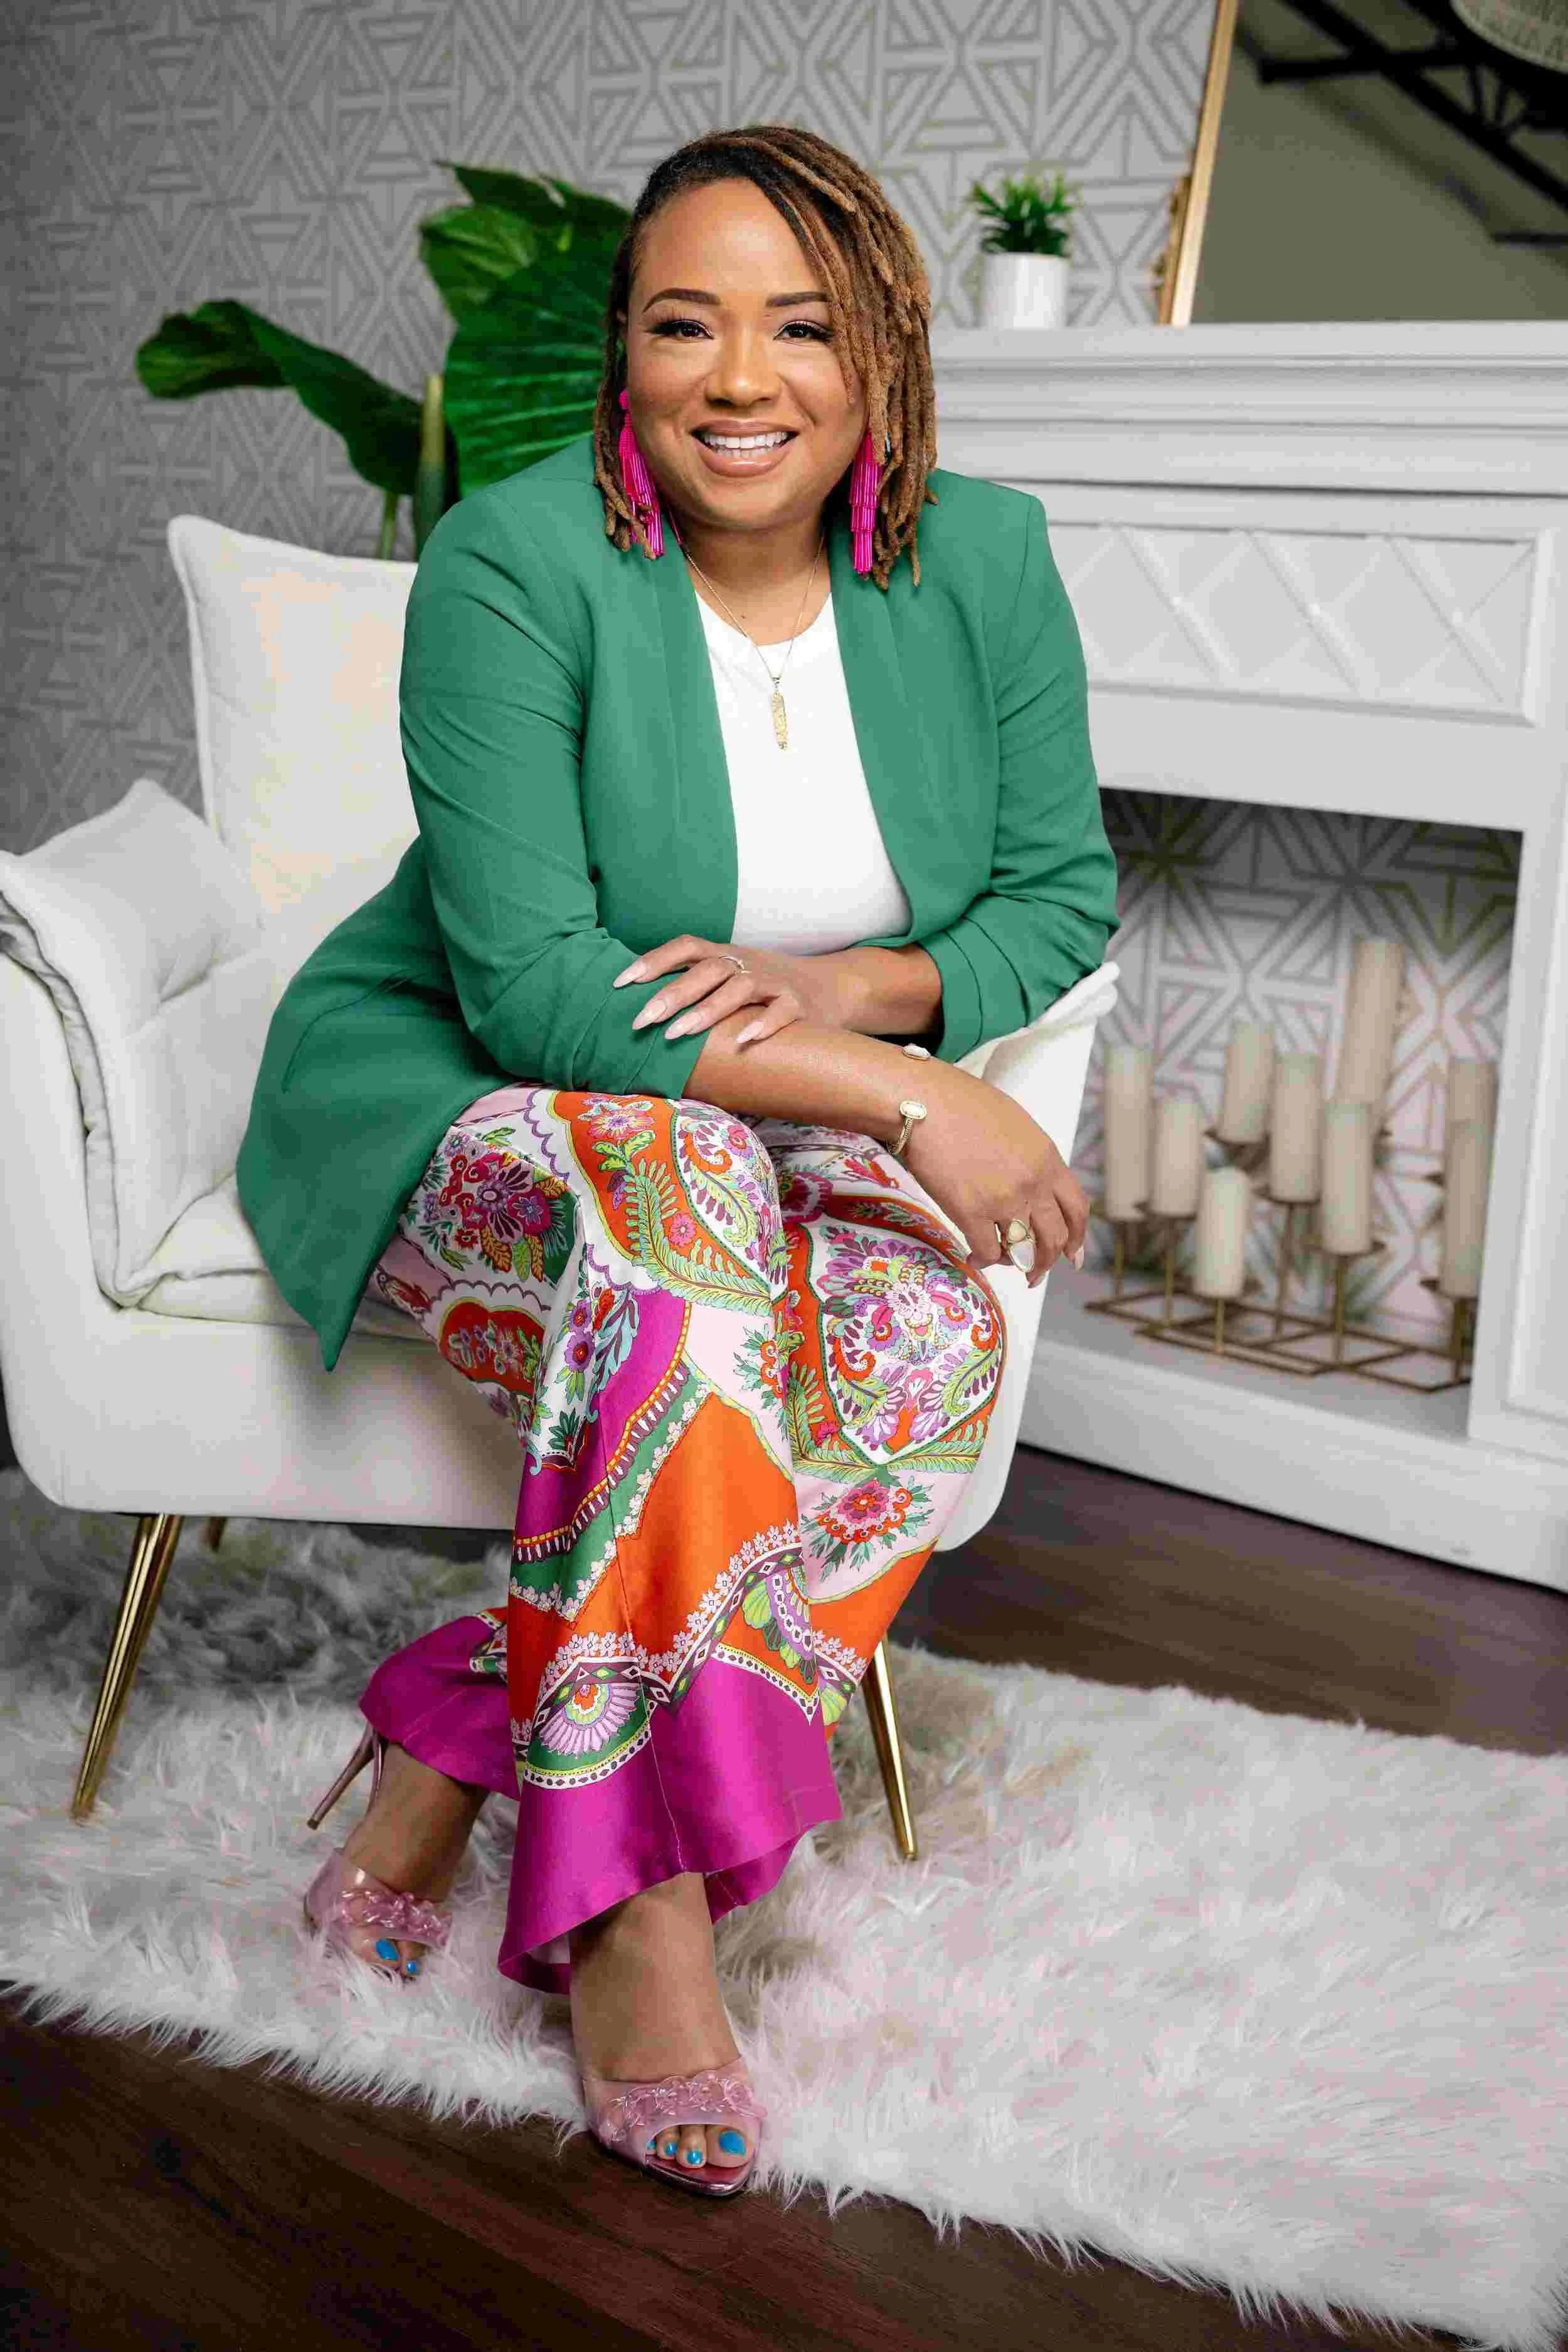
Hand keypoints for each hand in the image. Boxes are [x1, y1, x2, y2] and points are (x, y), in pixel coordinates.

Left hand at [612, 935, 844, 1045]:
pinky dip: (763, 1025)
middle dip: (671, 994)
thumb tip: (639, 1003)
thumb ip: (694, 984)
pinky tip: (742, 1042)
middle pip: (707, 969)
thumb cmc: (765, 989)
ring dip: (706, 1011)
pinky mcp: (800, 1005)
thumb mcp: (730, 977)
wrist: (831, 988)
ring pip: (739, 988)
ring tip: (677, 1034)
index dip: (653, 961)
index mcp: (726, 955)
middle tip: (641, 1021)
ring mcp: (775, 981)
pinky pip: (782, 1012)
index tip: (621, 984)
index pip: (686, 947)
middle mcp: (747, 963)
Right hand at [900, 1063, 1088, 1291]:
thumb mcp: (1016, 1125)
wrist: (924, 1104)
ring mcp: (1003, 1201)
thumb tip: (1030, 1186)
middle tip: (1035, 1272)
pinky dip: (984, 1260)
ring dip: (1018, 1265)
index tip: (1072, 1255)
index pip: (1077, 1208)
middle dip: (1047, 1261)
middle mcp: (1032, 1184)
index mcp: (1047, 1160)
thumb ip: (1030, 1158)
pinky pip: (988, 1251)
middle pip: (1054, 1237)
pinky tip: (974, 1257)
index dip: (1078, 1237)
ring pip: (1025, 1251)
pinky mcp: (971, 1214)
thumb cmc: (963, 1104)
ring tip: (1005, 1266)